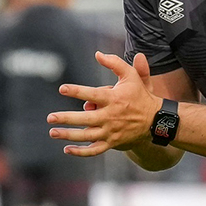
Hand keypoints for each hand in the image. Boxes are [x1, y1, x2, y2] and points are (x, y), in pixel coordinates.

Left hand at [48, 52, 163, 157]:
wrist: (155, 120)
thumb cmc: (140, 95)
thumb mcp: (131, 76)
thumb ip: (115, 63)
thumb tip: (98, 53)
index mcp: (114, 99)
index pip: (92, 94)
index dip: (76, 91)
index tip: (62, 89)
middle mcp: (111, 116)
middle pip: (85, 118)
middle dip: (66, 118)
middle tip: (50, 117)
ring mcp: (111, 131)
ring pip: (87, 136)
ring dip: (69, 135)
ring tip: (53, 132)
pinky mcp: (112, 143)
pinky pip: (95, 150)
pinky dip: (81, 152)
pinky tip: (67, 149)